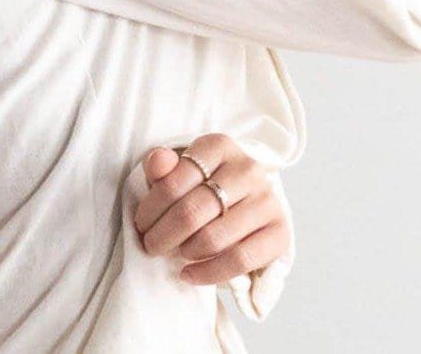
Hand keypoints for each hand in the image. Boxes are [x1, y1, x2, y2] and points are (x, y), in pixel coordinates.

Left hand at [132, 132, 289, 286]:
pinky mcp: (279, 232)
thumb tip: (158, 162)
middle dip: (163, 235)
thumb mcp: (181, 170)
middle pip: (192, 211)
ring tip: (174, 254)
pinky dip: (209, 273)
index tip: (141, 225)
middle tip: (150, 246)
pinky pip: (239, 260)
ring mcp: (267, 200)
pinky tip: (190, 274)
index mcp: (219, 146)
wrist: (248, 199)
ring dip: (185, 253)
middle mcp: (247, 169)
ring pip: (214, 238)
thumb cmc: (205, 185)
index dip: (151, 209)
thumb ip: (163, 167)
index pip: (174, 181)